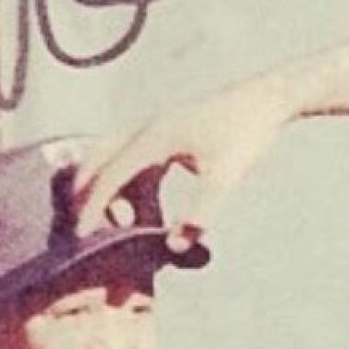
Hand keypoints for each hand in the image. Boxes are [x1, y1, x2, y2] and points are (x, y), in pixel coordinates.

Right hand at [73, 75, 292, 248]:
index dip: (91, 208)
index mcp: (153, 138)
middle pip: (98, 163)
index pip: (108, 176)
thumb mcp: (224, 176)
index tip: (80, 238)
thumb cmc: (247, 134)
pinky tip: (151, 218)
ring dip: (116, 195)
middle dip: (88, 197)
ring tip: (128, 231)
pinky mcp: (168, 135)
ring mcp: (155, 130)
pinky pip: (138, 164)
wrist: (268, 100)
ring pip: (116, 164)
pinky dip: (135, 190)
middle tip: (89, 233)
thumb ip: (200, 213)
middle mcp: (146, 130)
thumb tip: (175, 248)